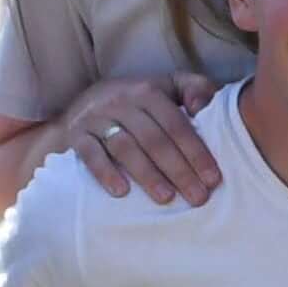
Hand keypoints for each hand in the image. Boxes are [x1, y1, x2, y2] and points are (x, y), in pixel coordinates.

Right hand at [57, 73, 221, 205]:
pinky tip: (121, 191)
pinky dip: (105, 172)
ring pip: (124, 147)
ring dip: (147, 174)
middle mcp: (121, 101)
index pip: (176, 123)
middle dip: (178, 169)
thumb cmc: (135, 103)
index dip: (196, 151)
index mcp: (148, 91)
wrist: (79, 107)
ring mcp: (96, 117)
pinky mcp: (74, 134)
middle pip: (153, 138)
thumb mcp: (165, 88)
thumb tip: (204, 107)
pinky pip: (89, 153)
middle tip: (197, 197)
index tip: (213, 179)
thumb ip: (193, 89)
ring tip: (166, 198)